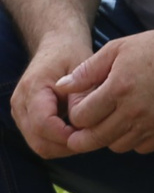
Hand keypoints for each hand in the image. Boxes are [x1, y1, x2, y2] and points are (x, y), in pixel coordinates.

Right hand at [10, 32, 93, 160]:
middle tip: (94, 138)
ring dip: (64, 146)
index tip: (92, 133)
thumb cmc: (71, 55)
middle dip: (68, 146)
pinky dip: (60, 142)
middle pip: (39, 142)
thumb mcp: (82, 69)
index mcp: (33, 89)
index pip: (43, 125)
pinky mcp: (25, 118)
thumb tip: (83, 124)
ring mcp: (20, 112)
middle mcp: (20, 103)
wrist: (56, 46)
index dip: (68, 136)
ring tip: (88, 135)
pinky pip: (40, 140)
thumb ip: (82, 96)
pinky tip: (79, 132)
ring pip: (39, 145)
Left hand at [56, 29, 153, 155]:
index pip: (82, 118)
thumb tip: (62, 87)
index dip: (76, 116)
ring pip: (117, 146)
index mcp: (118, 89)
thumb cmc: (152, 49)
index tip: (80, 110)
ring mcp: (152, 123)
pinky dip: (133, 141)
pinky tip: (133, 127)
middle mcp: (134, 110)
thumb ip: (85, 71)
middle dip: (83, 137)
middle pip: (96, 138)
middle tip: (79, 134)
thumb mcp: (115, 50)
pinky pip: (141, 148)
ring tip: (111, 125)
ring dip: (109, 138)